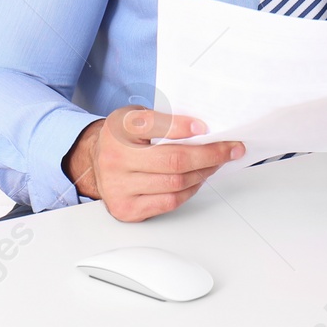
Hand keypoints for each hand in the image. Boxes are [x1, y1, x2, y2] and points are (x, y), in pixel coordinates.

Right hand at [62, 107, 244, 221]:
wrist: (96, 162)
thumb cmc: (124, 138)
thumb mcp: (136, 117)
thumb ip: (163, 121)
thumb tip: (204, 131)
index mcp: (119, 129)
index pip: (153, 125)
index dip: (181, 127)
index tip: (204, 128)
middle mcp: (115, 159)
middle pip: (173, 160)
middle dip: (209, 155)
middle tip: (230, 149)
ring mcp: (119, 187)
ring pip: (176, 183)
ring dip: (204, 173)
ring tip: (216, 163)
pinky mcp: (127, 209)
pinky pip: (169, 202)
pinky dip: (190, 190)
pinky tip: (198, 179)